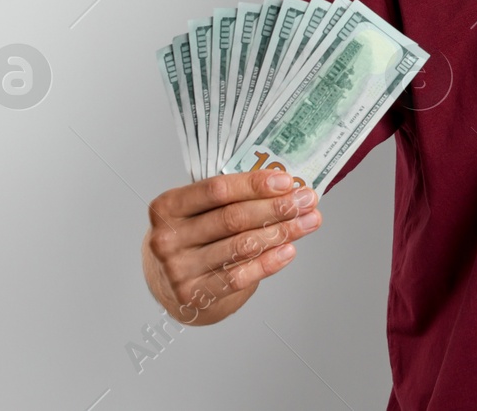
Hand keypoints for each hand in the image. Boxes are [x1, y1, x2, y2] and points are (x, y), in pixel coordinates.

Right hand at [142, 170, 321, 324]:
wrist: (169, 286)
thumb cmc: (194, 238)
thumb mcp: (201, 212)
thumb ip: (234, 199)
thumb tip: (286, 188)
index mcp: (168, 206)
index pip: (216, 190)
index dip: (254, 184)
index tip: (287, 181)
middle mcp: (167, 238)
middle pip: (233, 218)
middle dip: (276, 207)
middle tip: (307, 200)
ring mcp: (178, 269)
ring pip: (241, 246)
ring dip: (281, 232)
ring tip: (309, 221)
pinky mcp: (193, 295)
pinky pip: (239, 277)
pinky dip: (268, 263)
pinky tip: (289, 250)